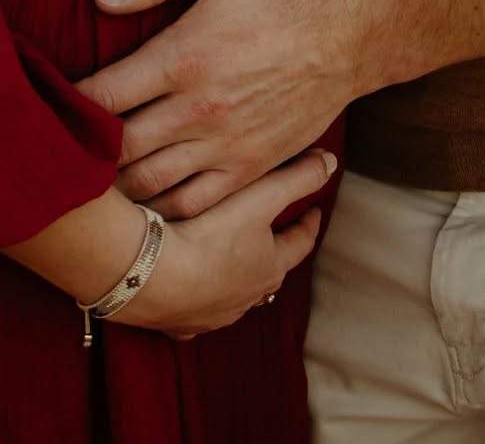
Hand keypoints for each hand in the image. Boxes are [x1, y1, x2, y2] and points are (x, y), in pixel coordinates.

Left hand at [78, 0, 359, 216]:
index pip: (103, 96)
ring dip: (113, 187)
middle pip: (116, 151)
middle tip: (57, 148)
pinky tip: (141, 199)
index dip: (67, 104)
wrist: (352, 35)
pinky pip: (192, 206)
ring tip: (89, 176)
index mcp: (183, 57)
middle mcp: (199, 111)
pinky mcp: (249, 169)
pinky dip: (159, 210)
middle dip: (82, 154)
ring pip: (148, 186)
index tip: (48, 102)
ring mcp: (225, 146)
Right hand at [108, 147, 335, 338]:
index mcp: (270, 267)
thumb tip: (331, 162)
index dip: (307, 224)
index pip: (299, 243)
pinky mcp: (181, 323)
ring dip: (235, 279)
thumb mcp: (260, 197)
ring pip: (233, 297)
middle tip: (273, 236)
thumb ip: (297, 177)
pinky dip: (196, 303)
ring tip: (231, 263)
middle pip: (268, 274)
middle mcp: (247, 297)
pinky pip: (193, 315)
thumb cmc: (210, 234)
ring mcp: (214, 315)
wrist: (153, 276)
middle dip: (272, 254)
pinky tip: (189, 297)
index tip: (314, 210)